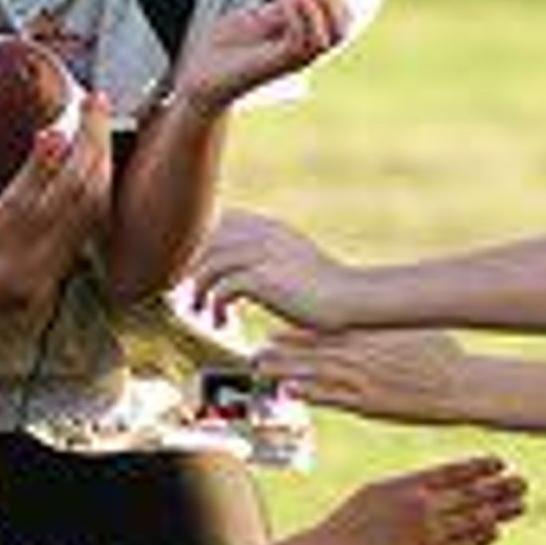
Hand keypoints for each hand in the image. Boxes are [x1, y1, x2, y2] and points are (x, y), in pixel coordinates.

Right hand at [0, 93, 113, 294]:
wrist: (18, 280)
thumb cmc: (9, 237)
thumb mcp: (13, 203)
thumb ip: (37, 168)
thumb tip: (54, 135)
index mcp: (58, 205)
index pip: (81, 158)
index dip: (90, 127)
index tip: (92, 99)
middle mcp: (82, 212)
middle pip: (97, 165)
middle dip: (99, 131)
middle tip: (98, 100)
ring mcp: (91, 222)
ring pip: (104, 176)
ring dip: (103, 146)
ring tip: (97, 118)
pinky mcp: (97, 227)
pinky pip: (104, 188)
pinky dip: (103, 164)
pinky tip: (99, 151)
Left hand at [166, 0, 346, 118]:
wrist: (201, 74)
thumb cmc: (227, 46)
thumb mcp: (259, 19)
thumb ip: (283, 9)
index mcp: (301, 42)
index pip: (341, 25)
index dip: (338, 0)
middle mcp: (301, 54)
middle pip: (340, 33)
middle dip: (333, 3)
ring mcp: (288, 61)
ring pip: (324, 40)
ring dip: (314, 7)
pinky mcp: (271, 64)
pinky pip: (298, 43)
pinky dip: (296, 16)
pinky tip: (283, 1)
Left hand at [190, 207, 353, 328]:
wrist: (350, 299)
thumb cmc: (326, 288)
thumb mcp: (295, 260)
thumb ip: (270, 255)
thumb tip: (247, 269)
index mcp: (271, 227)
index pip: (224, 222)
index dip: (208, 246)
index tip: (206, 273)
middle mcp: (263, 235)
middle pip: (209, 243)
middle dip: (196, 270)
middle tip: (194, 297)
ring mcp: (262, 255)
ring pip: (210, 266)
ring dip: (200, 291)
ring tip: (203, 313)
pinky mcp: (262, 279)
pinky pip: (222, 289)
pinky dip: (216, 307)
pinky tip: (222, 322)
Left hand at [253, 328, 469, 424]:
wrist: (460, 383)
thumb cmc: (444, 356)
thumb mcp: (413, 330)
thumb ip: (385, 328)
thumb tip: (372, 320)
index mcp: (372, 333)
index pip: (325, 331)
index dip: (296, 334)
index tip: (274, 333)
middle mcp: (362, 353)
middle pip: (313, 351)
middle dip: (283, 352)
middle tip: (257, 351)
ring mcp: (364, 378)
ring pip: (315, 372)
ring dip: (286, 371)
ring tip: (262, 370)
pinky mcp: (369, 402)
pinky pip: (332, 398)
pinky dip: (309, 393)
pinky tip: (289, 392)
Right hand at [309, 456, 525, 544]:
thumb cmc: (349, 523)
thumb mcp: (377, 492)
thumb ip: (410, 489)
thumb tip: (435, 486)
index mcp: (409, 485)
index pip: (455, 471)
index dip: (481, 466)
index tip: (501, 462)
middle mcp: (423, 507)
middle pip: (472, 494)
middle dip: (500, 488)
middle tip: (524, 482)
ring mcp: (427, 534)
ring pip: (473, 519)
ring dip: (500, 511)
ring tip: (520, 504)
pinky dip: (481, 537)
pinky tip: (496, 531)